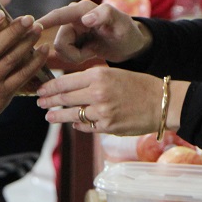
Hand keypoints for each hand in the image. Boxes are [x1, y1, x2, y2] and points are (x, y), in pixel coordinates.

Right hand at [36, 1, 151, 64]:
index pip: (58, 15)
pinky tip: (88, 53)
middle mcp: (74, 18)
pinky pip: (65, 54)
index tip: (31, 27)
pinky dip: (76, 58)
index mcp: (82, 10)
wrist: (130, 45)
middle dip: (72, 53)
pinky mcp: (72, 40)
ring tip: (91, 52)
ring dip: (75, 56)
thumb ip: (105, 15)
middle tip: (90, 53)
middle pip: (59, 41)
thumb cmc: (127, 32)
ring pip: (60, 50)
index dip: (44, 22)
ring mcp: (71, 29)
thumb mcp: (121, 24)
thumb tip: (85, 19)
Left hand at [36, 67, 162, 134]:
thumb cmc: (139, 85)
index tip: (41, 90)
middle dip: (49, 101)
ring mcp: (102, 111)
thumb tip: (70, 89)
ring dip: (57, 116)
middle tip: (40, 103)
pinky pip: (86, 126)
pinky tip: (74, 124)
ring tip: (49, 116)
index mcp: (98, 75)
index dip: (49, 87)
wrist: (161, 102)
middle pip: (64, 98)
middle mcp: (97, 92)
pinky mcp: (107, 127)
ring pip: (71, 115)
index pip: (65, 81)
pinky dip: (78, 125)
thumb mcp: (113, 74)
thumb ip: (91, 80)